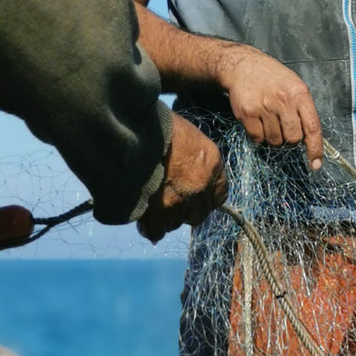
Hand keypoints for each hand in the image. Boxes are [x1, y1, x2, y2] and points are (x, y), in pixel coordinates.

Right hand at [138, 111, 227, 240]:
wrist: (136, 131)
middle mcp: (201, 186)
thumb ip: (193, 158)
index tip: (196, 197)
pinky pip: (157, 231)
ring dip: (167, 217)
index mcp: (212, 163)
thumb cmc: (159, 125)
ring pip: (177, 222)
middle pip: (199, 214)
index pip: (219, 195)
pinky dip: (151, 228)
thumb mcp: (187, 135)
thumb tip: (186, 169)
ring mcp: (180, 201)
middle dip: (187, 211)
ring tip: (154, 205)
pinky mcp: (158, 211)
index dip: (205, 198)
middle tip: (172, 201)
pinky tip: (145, 221)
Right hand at [219, 47, 323, 167]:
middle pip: (293, 139)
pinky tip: (257, 122)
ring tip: (268, 120)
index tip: (315, 164)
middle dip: (289, 139)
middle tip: (283, 127)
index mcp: (300, 94)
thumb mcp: (295, 85)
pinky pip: (257, 138)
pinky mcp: (248, 113)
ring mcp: (265, 107)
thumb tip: (309, 138)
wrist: (243, 66)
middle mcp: (284, 101)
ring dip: (272, 137)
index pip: (313, 127)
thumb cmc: (272, 77)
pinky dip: (258, 135)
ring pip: (275, 141)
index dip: (315, 149)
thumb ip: (303, 109)